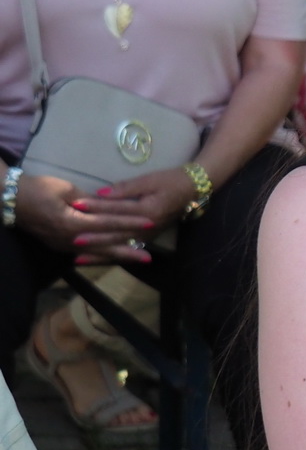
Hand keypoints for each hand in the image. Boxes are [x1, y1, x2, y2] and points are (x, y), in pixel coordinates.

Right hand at [11, 172, 155, 261]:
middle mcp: (70, 240)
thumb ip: (91, 202)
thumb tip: (110, 207)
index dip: (129, 223)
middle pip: (105, 246)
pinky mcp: (59, 246)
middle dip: (128, 251)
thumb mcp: (67, 191)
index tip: (149, 223)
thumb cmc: (39, 190)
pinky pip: (85, 254)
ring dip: (116, 257)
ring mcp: (64, 246)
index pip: (108, 223)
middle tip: (149, 257)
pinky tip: (112, 259)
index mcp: (73, 223)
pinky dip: (100, 257)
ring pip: (96, 253)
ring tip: (136, 259)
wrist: (10, 199)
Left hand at [72, 168, 201, 258]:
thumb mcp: (149, 180)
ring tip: (79, 258)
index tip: (76, 205)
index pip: (117, 209)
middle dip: (94, 238)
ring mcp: (148, 235)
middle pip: (117, 234)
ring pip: (121, 247)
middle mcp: (148, 228)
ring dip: (100, 254)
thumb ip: (125, 188)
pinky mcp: (148, 238)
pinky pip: (127, 250)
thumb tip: (101, 194)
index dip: (96, 206)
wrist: (192, 189)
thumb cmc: (170, 181)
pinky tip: (98, 260)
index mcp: (148, 211)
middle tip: (73, 240)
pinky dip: (112, 256)